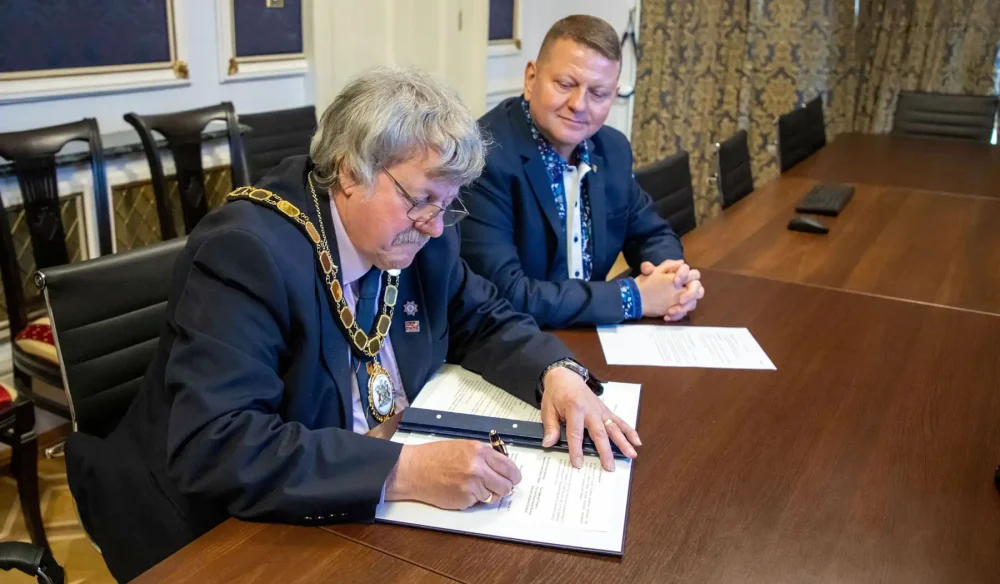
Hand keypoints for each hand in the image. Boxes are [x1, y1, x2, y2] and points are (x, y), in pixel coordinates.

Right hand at [384, 440, 520, 509]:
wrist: (414, 469)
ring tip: (471, 486)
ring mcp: (472, 486)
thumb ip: (484, 456)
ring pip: (493, 496)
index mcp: (480, 452)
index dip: (514, 476)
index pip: (509, 468)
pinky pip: (478, 503)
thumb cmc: (436, 456)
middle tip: (496, 486)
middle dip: (503, 488)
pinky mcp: (464, 500)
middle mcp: (478, 468)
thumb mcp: (464, 447)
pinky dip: (472, 499)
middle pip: (506, 486)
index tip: (513, 479)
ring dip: (486, 494)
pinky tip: (460, 490)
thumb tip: (502, 468)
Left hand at [540, 366, 640, 470]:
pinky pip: (619, 421)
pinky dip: (629, 431)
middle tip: (609, 467)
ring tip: (631, 455)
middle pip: (599, 433)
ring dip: (623, 442)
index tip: (578, 464)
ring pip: (614, 428)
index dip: (576, 450)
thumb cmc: (557, 393)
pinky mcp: (605, 411)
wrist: (565, 376)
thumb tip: (549, 443)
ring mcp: (600, 410)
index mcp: (574, 409)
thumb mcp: (548, 409)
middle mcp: (591, 410)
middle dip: (605, 451)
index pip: (576, 433)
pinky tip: (637, 441)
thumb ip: (551, 427)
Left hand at [637, 260, 704, 320]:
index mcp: (680, 273)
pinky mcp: (681, 308)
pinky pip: (684, 313)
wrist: (641, 295)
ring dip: (683, 308)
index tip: (675, 281)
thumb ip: (647, 267)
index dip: (684, 275)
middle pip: (697, 287)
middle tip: (681, 300)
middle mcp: (686, 284)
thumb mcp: (646, 273)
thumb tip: (651, 268)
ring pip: (693, 303)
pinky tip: (666, 317)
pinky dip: (676, 316)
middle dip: (691, 293)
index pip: (689, 270)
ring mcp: (685, 297)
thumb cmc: (647, 281)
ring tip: (670, 311)